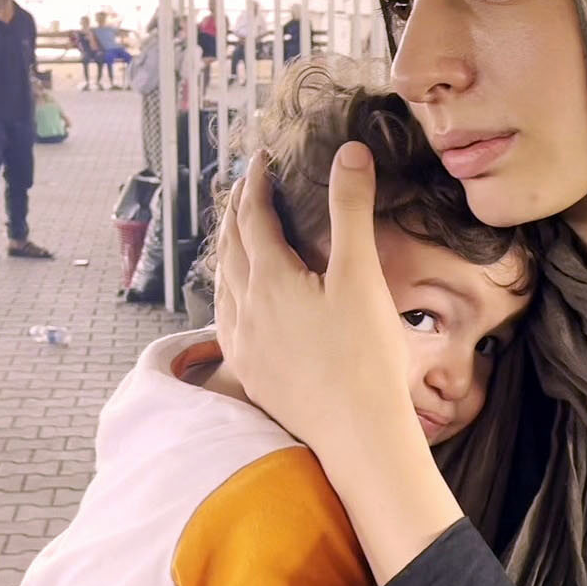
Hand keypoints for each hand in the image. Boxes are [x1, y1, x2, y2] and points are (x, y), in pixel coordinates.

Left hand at [214, 145, 462, 583]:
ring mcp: (243, 343)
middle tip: (244, 188)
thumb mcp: (361, 274)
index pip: (251, 216)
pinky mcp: (250, 372)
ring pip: (222, 284)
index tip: (262, 161)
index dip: (254, 184)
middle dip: (235, 212)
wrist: (357, 433)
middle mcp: (245, 308)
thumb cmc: (365, 354)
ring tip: (235, 234)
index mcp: (270, 278)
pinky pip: (225, 320)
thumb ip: (351, 209)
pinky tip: (237, 300)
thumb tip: (349, 152)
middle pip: (229, 247)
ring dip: (227, 250)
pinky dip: (227, 293)